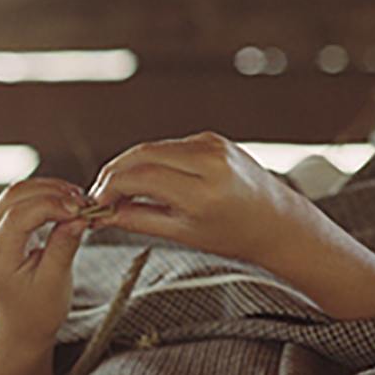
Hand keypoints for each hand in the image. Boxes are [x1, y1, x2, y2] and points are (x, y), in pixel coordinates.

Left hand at [0, 175, 89, 349]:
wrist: (21, 326)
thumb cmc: (38, 311)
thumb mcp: (55, 281)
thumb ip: (64, 245)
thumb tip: (79, 216)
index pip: (20, 215)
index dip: (53, 205)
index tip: (82, 210)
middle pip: (15, 196)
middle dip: (52, 192)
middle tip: (84, 202)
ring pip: (16, 193)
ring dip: (49, 191)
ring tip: (78, 203)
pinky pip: (18, 201)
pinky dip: (43, 197)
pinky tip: (65, 204)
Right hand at [86, 131, 312, 268]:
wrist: (277, 222)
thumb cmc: (236, 235)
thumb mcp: (185, 234)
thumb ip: (141, 220)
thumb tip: (105, 214)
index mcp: (203, 191)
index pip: (140, 177)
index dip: (110, 188)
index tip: (97, 203)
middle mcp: (208, 160)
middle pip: (141, 154)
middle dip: (114, 173)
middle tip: (99, 194)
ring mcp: (212, 144)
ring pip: (153, 147)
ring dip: (130, 165)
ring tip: (118, 191)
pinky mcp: (213, 139)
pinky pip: (170, 146)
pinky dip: (152, 160)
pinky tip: (144, 180)